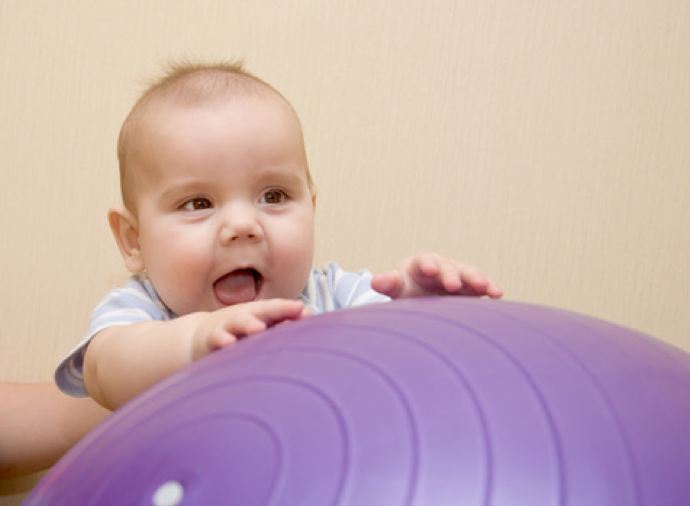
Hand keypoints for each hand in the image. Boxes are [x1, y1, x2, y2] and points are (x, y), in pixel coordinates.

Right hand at [190, 299, 308, 359]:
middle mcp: (244, 316)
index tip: (304, 311)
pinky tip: (228, 344)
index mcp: (258, 313)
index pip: (277, 308)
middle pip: (261, 311)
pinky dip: (222, 341)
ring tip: (258, 328)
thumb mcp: (260, 324)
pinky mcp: (210, 341)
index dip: (289, 308)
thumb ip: (283, 321)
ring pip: (238, 323)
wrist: (201, 336)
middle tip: (292, 314)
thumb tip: (309, 313)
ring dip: (249, 324)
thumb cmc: (240, 331)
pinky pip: (216, 340)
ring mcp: (227, 327)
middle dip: (277, 311)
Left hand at [371, 253, 502, 299]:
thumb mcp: (398, 289)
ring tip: (485, 288)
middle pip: (449, 267)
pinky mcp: (472, 289)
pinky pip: (482, 287)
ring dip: (477, 280)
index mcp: (421, 264)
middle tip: (452, 286)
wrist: (423, 301)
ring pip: (469, 274)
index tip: (429, 269)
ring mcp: (460, 277)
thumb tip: (376, 281)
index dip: (427, 264)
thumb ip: (390, 284)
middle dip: (451, 275)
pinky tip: (497, 294)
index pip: (424, 260)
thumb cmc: (408, 292)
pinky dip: (490, 288)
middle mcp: (443, 267)